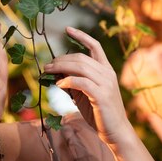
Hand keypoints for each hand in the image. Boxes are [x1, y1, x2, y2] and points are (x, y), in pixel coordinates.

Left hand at [44, 27, 131, 144]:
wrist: (115, 131)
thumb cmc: (98, 113)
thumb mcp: (84, 94)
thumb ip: (73, 82)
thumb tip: (56, 73)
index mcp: (105, 70)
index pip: (95, 46)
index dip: (81, 36)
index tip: (67, 29)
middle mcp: (107, 73)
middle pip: (81, 57)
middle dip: (61, 59)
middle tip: (47, 65)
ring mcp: (106, 83)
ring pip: (80, 67)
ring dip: (61, 67)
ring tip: (48, 72)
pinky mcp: (101, 95)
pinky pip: (81, 82)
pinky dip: (67, 81)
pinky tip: (59, 85)